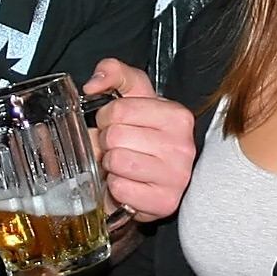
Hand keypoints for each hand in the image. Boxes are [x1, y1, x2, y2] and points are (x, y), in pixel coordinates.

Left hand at [86, 60, 195, 222]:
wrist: (154, 180)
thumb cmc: (142, 135)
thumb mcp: (133, 96)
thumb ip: (114, 73)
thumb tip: (93, 84)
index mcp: (177, 115)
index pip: (119, 110)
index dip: (106, 118)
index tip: (114, 125)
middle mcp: (183, 145)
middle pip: (115, 136)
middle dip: (107, 142)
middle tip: (117, 147)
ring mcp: (177, 176)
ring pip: (117, 162)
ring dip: (111, 165)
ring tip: (122, 166)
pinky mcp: (164, 202)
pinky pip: (121, 189)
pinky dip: (116, 188)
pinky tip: (128, 184)